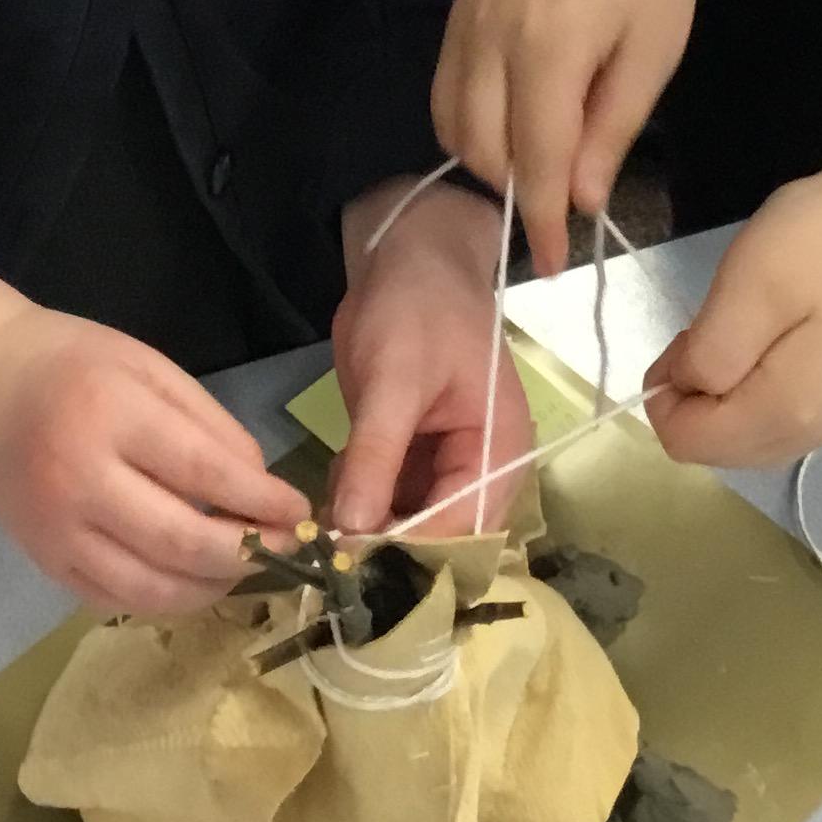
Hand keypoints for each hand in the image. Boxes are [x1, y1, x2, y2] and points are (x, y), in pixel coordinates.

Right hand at [0, 255, 306, 613]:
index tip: (299, 511)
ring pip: (152, 588)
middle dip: (246, 553)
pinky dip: (165, 598)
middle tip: (284, 547)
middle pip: (181, 543)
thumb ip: (208, 424)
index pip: (202, 472)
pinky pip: (116, 601)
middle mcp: (79, 481)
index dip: (260, 500)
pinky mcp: (44, 563)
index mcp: (109, 416)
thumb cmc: (72, 366)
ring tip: (243, 566)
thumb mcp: (148, 366)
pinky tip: (192, 578)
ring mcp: (57, 532)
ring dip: (212, 587)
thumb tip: (259, 488)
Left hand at [330, 180, 526, 537]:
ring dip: (363, 523)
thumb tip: (353, 533)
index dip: (408, 554)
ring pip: (403, 524)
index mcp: (498, 454)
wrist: (407, 255)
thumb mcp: (394, 379)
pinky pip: (383, 498)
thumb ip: (377, 456)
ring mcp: (441, 466)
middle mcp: (477, 472)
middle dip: (382, 544)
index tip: (348, 566)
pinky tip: (335, 476)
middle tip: (324, 544)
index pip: (460, 531)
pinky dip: (355, 496)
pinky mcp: (409, 455)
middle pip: (435, 539)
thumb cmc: (417, 307)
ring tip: (323, 509)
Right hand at [433, 0, 699, 279]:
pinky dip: (469, 128)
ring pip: (453, 127)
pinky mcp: (456, 13)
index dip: (543, 219)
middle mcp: (491, 37)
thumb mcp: (654, 51)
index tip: (558, 262)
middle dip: (520, 190)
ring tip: (542, 159)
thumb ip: (613, 127)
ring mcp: (464, 23)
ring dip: (492, 162)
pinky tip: (512, 127)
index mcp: (549, 47)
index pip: (534, 158)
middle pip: (484, 151)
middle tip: (566, 196)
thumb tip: (581, 198)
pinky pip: (444, 93)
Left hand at [649, 152, 821, 468]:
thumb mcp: (749, 286)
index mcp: (785, 414)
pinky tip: (776, 332)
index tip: (687, 332)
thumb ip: (708, 354)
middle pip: (719, 448)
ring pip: (749, 435)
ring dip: (726, 392)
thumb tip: (680, 390)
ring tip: (747, 320)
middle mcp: (816, 435)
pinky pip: (781, 417)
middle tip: (717, 322)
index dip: (666, 392)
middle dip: (696, 395)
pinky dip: (758, 388)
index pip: (688, 442)